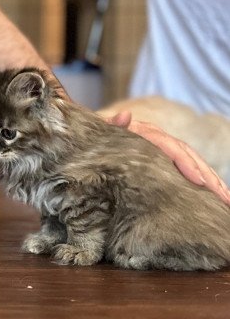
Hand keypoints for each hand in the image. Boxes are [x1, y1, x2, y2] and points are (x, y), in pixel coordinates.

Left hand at [107, 111, 229, 205]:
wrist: (102, 135)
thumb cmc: (101, 138)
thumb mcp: (104, 132)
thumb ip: (113, 126)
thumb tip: (124, 116)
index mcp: (148, 134)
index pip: (172, 148)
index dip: (186, 164)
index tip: (199, 181)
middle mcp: (162, 141)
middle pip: (191, 157)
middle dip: (210, 178)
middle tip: (225, 200)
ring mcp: (165, 151)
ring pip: (195, 164)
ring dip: (213, 183)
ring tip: (227, 202)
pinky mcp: (166, 161)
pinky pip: (188, 171)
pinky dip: (203, 184)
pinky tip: (214, 199)